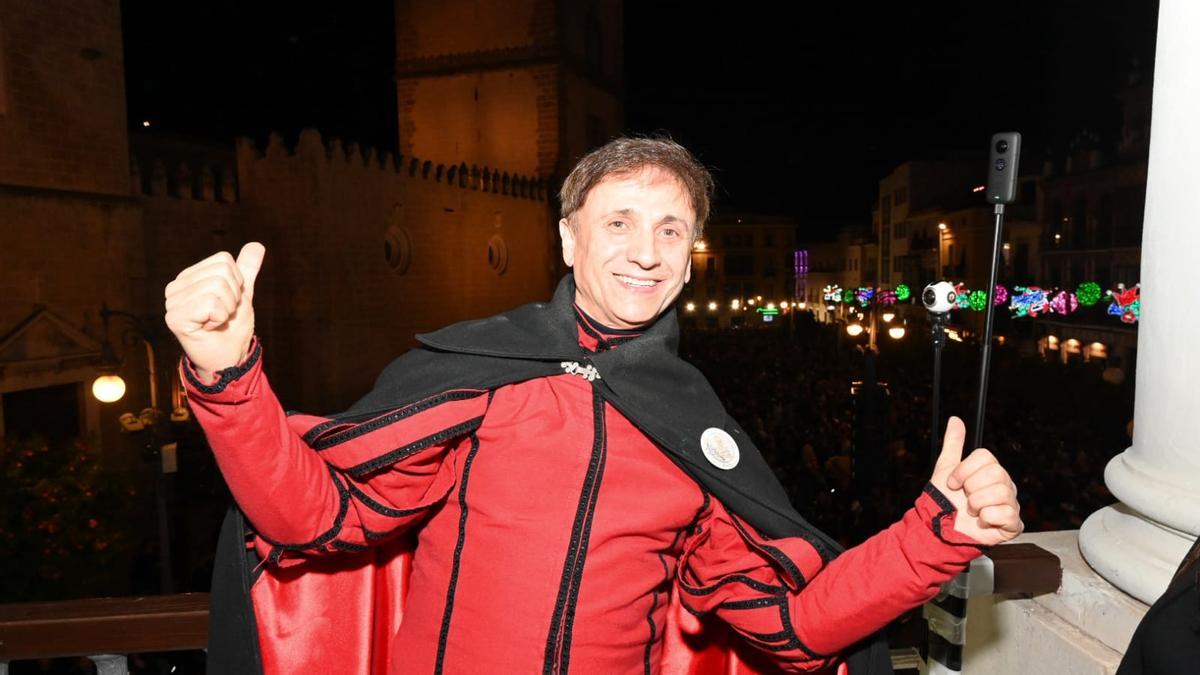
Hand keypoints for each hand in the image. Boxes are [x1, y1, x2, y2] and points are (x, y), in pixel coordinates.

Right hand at [164, 242, 264, 382]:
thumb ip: (247, 269)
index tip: (227, 302)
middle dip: (233, 297)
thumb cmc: (232, 328)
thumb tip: (257, 244)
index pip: (224, 260)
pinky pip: (211, 303)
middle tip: (222, 315)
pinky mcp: (174, 317)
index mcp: (189, 276)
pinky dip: (219, 318)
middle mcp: (176, 286)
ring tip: (216, 321)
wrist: (228, 357)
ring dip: (227, 309)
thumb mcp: (243, 294)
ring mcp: (172, 302)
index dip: (237, 283)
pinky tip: (209, 328)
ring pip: (218, 287)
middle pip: (222, 272)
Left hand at [929, 416, 1023, 545]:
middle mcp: (1005, 484)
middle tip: (965, 498)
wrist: (943, 528)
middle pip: (995, 473)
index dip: (964, 471)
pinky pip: (1006, 514)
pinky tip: (982, 521)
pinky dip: (987, 519)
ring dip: (977, 504)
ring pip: (1000, 493)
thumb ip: (953, 443)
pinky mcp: (1013, 524)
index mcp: (991, 470)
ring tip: (972, 511)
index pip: (985, 457)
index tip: (953, 483)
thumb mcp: (946, 468)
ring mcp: (1011, 504)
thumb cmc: (946, 500)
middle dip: (971, 488)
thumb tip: (955, 419)